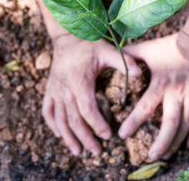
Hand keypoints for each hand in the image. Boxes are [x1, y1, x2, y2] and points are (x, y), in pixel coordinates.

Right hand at [41, 34, 140, 155]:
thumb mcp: (108, 51)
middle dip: (85, 138)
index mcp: (79, 81)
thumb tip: (140, 73)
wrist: (67, 36)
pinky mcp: (49, 90)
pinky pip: (47, 111)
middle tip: (97, 151)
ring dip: (68, 138)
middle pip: (73, 120)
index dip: (97, 125)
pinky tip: (60, 135)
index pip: (87, 109)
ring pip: (59, 120)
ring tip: (78, 152)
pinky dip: (52, 125)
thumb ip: (124, 62)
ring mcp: (54, 90)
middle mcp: (64, 89)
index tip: (108, 136)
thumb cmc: (90, 45)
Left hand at [118, 32, 188, 159]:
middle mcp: (177, 93)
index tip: (122, 135)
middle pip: (171, 124)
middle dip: (161, 142)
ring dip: (176, 142)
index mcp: (161, 83)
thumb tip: (111, 56)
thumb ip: (129, 56)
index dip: (133, 122)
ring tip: (166, 155)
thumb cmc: (170, 46)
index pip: (145, 107)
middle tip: (150, 155)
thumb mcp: (147, 49)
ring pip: (186, 126)